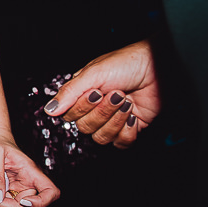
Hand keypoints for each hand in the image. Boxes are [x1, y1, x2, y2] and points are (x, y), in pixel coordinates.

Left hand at [0, 133, 59, 206]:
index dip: (42, 201)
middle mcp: (29, 180)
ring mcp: (21, 186)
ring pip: (19, 206)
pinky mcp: (12, 190)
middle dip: (13, 205)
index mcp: (31, 170)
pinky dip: (1, 202)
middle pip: (31, 204)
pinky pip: (10, 202)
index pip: (50, 191)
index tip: (25, 201)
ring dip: (6, 204)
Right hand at [44, 40, 160, 147]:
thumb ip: (69, 93)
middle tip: (117, 93)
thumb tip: (49, 110)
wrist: (158, 67)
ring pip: (102, 137)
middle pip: (85, 128)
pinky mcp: (131, 128)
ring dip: (115, 120)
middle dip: (102, 112)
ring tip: (127, 101)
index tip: (96, 91)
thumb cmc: (126, 63)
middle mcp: (96, 109)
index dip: (83, 108)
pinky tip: (133, 114)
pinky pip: (120, 143)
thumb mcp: (93, 73)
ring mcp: (113, 119)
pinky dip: (127, 131)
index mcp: (83, 94)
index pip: (70, 115)